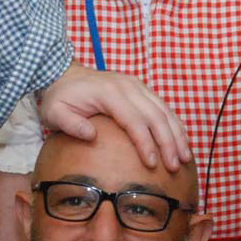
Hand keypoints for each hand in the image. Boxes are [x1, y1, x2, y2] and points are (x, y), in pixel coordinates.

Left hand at [38, 62, 189, 170]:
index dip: (146, 143)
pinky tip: (181, 141)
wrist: (62, 73)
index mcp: (109, 93)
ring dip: (177, 134)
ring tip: (186, 157)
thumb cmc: (59, 98)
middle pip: (156, 116)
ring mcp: (136, 86)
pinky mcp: (140, 89)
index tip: (152, 164)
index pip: (134, 121)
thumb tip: (91, 135)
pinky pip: (162, 106)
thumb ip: (71, 125)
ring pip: (164, 110)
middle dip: (168, 142)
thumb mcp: (54, 113)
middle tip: (175, 166)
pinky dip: (174, 124)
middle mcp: (128, 86)